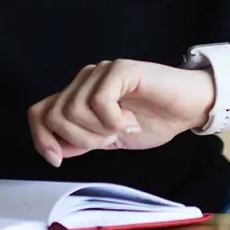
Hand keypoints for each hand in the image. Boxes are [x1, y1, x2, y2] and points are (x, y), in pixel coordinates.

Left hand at [28, 59, 214, 166]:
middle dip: (81, 139)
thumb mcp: (110, 139)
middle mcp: (86, 80)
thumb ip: (82, 141)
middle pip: (55, 115)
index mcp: (80, 95)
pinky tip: (131, 120)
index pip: (40, 112)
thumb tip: (54, 150)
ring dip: (100, 130)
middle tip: (110, 139)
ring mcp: (102, 72)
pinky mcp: (121, 69)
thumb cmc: (155, 120)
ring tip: (124, 128)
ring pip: (74, 109)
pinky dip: (114, 120)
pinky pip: (100, 101)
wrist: (190, 108)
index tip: (57, 160)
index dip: (41, 139)